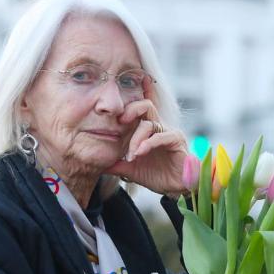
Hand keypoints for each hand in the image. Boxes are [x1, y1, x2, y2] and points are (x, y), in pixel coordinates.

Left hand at [107, 78, 188, 196]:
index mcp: (147, 130)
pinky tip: (140, 152)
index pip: (141, 109)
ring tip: (131, 154)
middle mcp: (158, 127)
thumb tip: (97, 164)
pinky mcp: (176, 140)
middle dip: (131, 109)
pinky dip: (148, 143)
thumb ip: (115, 164)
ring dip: (136, 138)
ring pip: (149, 124)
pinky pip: (161, 136)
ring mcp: (168, 132)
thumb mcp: (130, 169)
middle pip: (145, 106)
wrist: (175, 188)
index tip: (123, 84)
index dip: (136, 93)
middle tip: (119, 122)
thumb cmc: (156, 175)